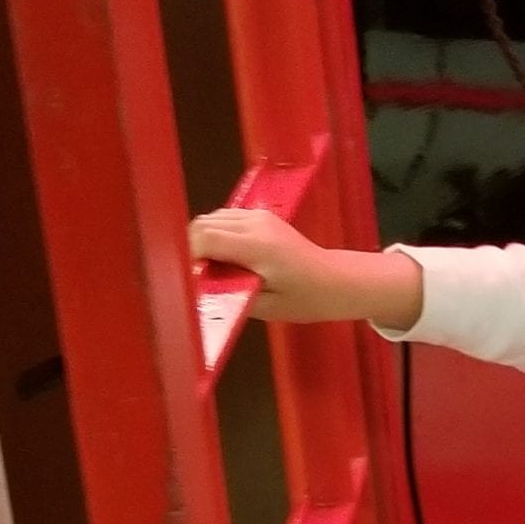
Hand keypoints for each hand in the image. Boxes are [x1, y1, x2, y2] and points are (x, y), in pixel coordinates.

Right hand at [187, 209, 422, 330]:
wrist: (336, 280)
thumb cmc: (308, 298)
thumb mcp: (267, 308)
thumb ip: (229, 294)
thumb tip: (198, 287)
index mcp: (258, 247)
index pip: (204, 238)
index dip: (188, 257)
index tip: (189, 278)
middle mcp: (256, 224)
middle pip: (202, 224)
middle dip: (192, 249)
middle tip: (200, 278)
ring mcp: (259, 216)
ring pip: (210, 219)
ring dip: (203, 242)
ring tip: (215, 270)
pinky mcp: (261, 216)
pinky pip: (225, 219)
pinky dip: (216, 235)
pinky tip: (227, 258)